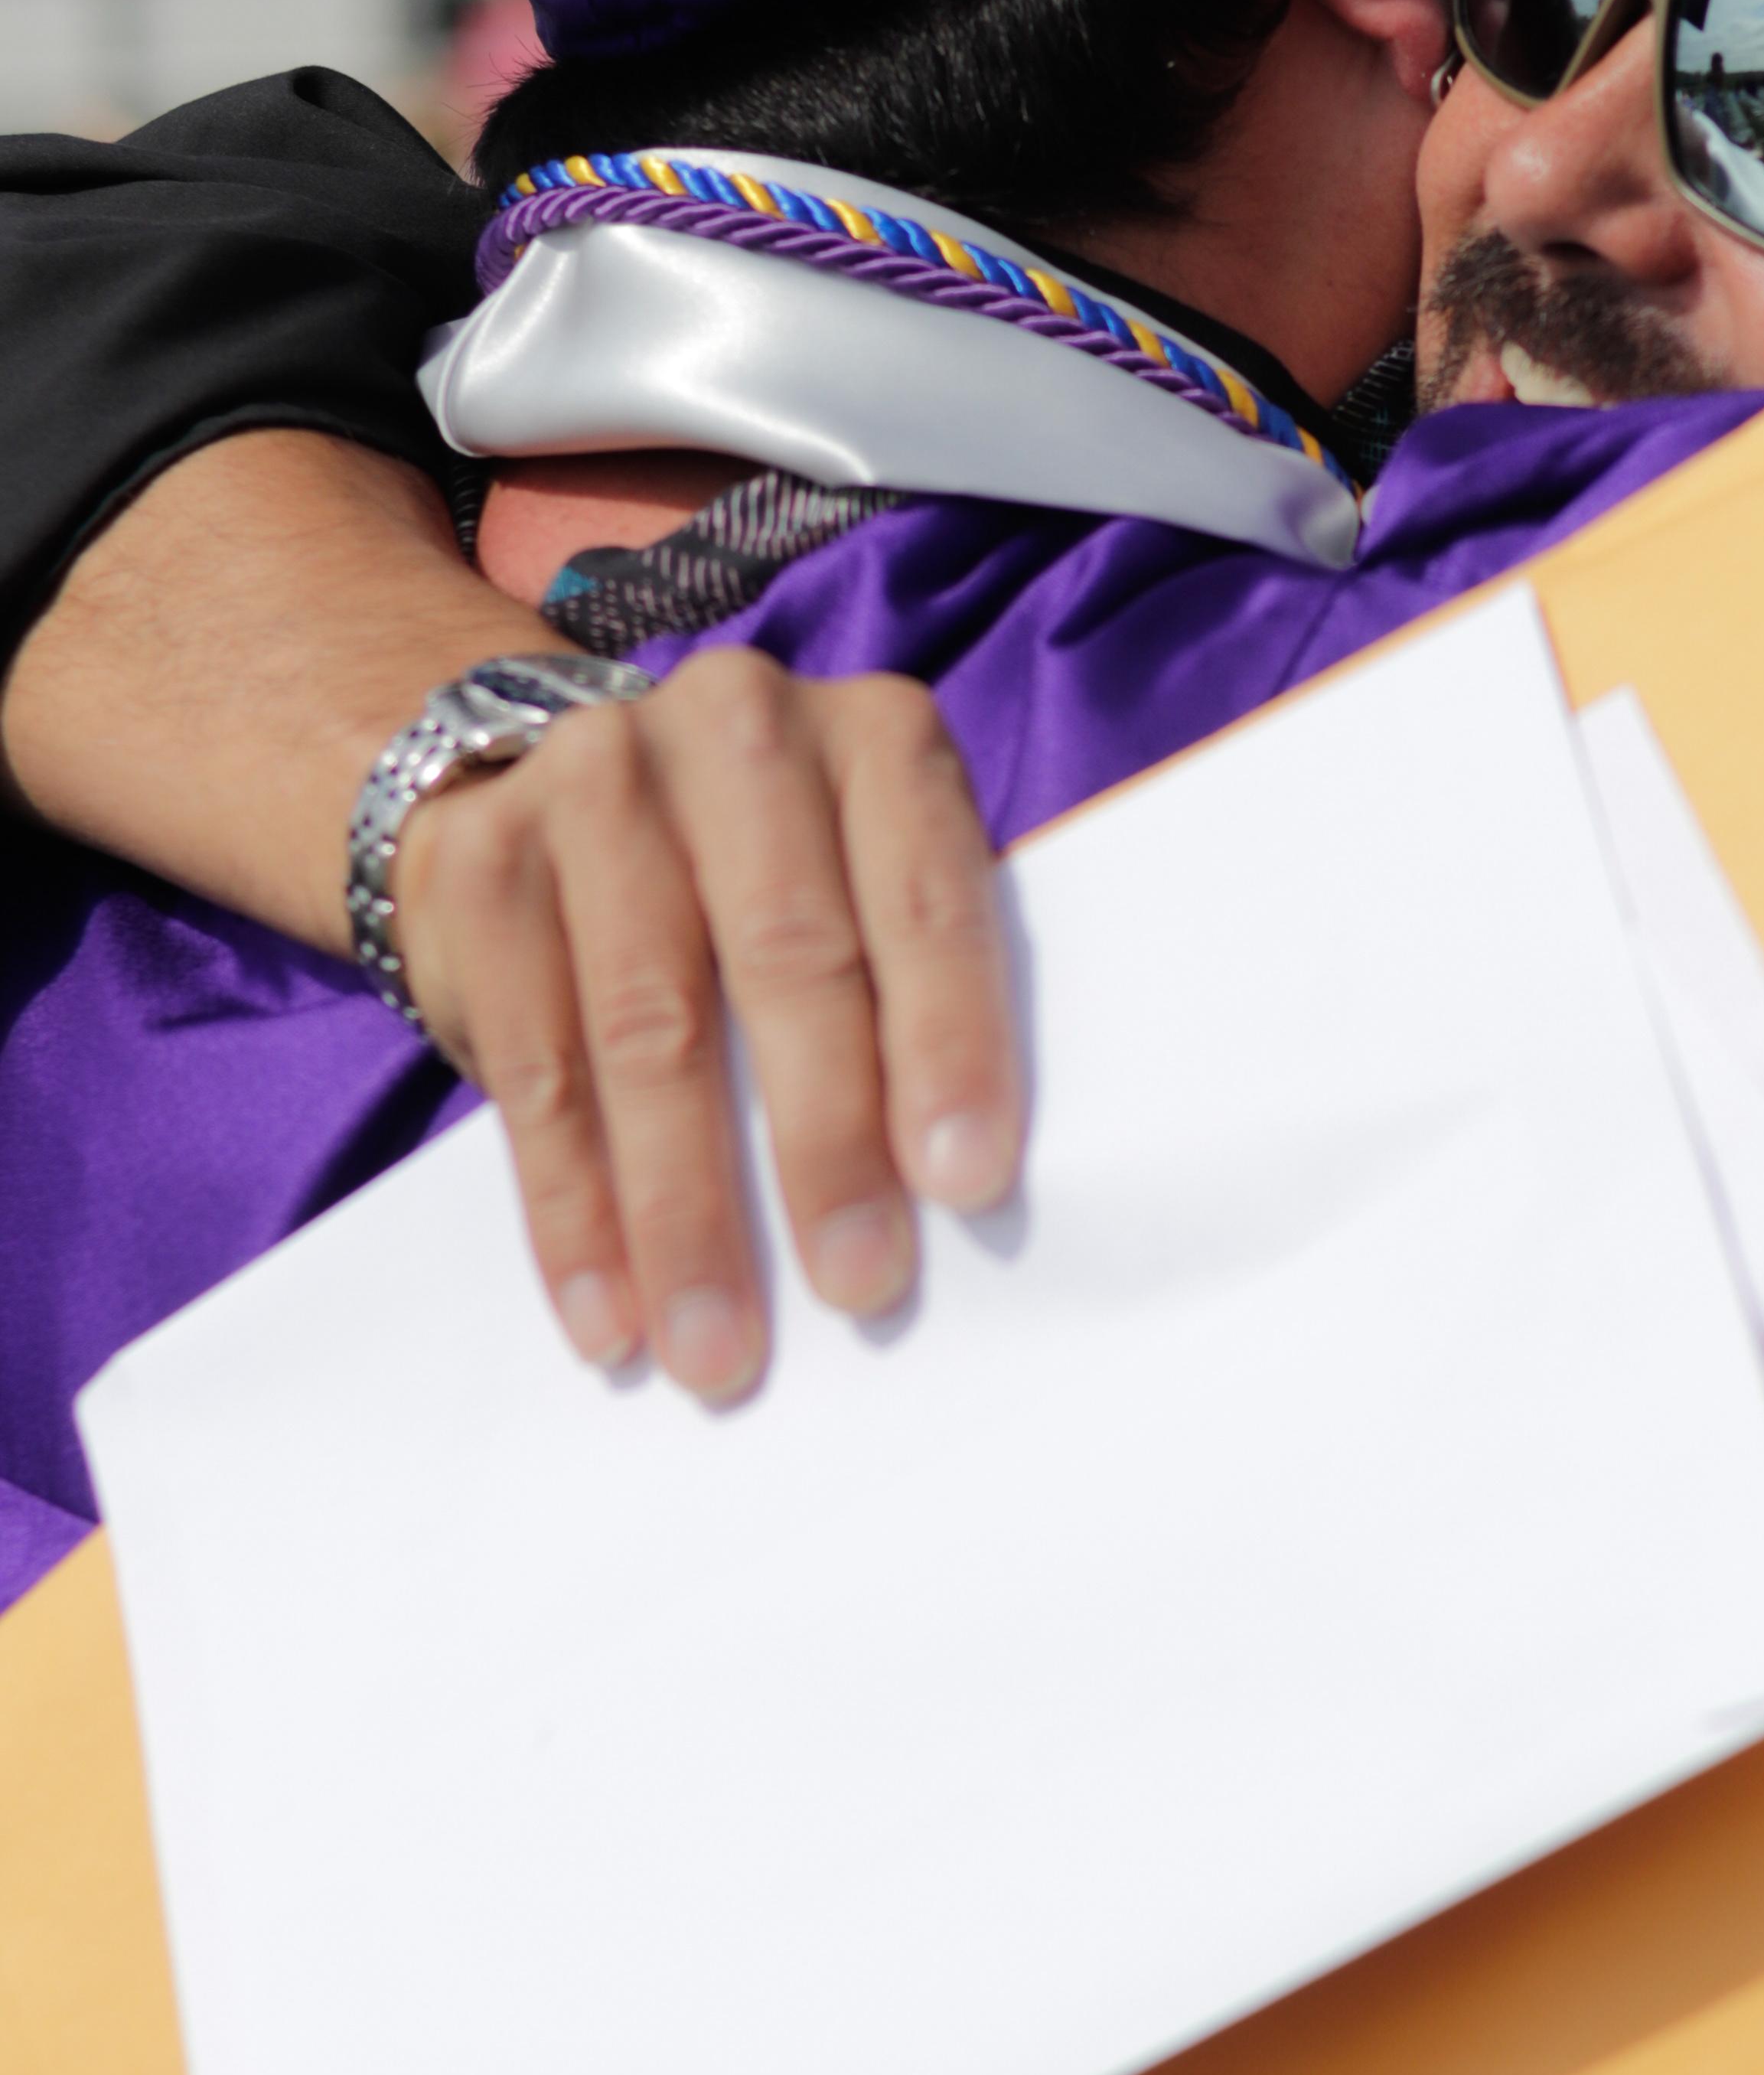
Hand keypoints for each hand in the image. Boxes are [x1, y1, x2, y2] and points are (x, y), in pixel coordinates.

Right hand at [390, 649, 1020, 1400]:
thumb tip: (959, 1197)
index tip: (968, 1185)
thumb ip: (913, 990)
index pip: (927, 893)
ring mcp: (593, 782)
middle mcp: (736, 727)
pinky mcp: (483, 866)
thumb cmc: (774, 882)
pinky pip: (533, 1068)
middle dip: (824, 1143)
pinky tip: (608, 1312)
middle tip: (858, 1286)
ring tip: (719, 1347)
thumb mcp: (868, 887)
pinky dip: (574, 1210)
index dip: (950, 1041)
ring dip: (685, 1209)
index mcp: (874, 735)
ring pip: (647, 1029)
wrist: (550, 789)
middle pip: (784, 958)